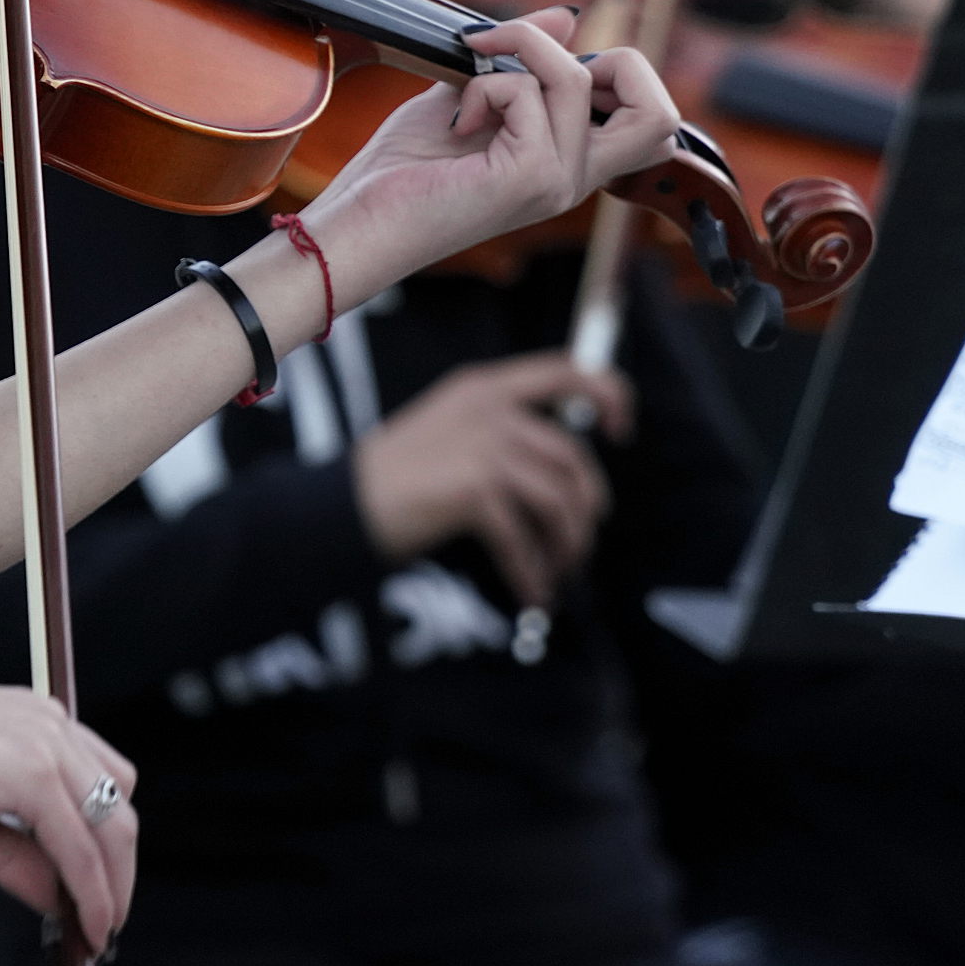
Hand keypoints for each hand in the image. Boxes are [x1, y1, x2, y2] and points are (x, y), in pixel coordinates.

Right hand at [0, 671, 137, 949]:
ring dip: (109, 886)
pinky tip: (81, 922)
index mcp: (36, 724)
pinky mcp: (29, 770)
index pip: (101, 787)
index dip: (106, 847)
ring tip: (95, 932)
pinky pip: (78, 842)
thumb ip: (15, 856)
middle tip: (102, 924)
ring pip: (111, 826)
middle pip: (119, 807)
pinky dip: (89, 888)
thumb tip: (59, 899)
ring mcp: (44, 742)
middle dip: (117, 873)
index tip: (98, 896)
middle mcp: (50, 724)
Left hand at [300, 10, 680, 300]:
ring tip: (468, 90)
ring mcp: (556, 183)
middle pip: (663, 117)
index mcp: (566, 164)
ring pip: (575, 79)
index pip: (652, 122)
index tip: (552, 57)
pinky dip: (486, 85)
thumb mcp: (469, 93)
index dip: (623, 72)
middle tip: (548, 65)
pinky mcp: (530, 179)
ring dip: (514, 55)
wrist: (357, 221)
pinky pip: (527, 92)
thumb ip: (519, 59)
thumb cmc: (401, 171)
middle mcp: (572, 180)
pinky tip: (455, 120)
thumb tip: (567, 17)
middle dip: (621, 61)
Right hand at [351, 352, 631, 607]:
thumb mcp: (450, 430)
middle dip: (585, 508)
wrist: (340, 505)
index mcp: (484, 387)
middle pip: (571, 457)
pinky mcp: (473, 489)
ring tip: (557, 573)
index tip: (624, 430)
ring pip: (558, 500)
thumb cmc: (395, 478)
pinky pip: (523, 540)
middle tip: (580, 543)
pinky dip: (533, 574)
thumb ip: (502, 434)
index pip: (567, 369)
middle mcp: (489, 409)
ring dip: (566, 545)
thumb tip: (562, 477)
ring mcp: (482, 446)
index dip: (609, 393)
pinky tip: (532, 595)